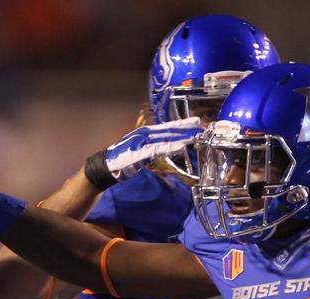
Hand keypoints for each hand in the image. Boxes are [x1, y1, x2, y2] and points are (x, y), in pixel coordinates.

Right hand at [85, 118, 202, 188]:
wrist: (108, 165)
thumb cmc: (125, 158)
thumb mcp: (142, 151)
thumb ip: (155, 148)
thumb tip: (168, 147)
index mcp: (146, 133)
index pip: (168, 127)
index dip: (182, 124)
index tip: (195, 121)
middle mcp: (146, 134)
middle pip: (169, 130)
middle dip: (185, 128)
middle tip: (201, 125)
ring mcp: (143, 143)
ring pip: (166, 139)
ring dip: (181, 137)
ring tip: (195, 135)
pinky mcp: (140, 152)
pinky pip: (158, 150)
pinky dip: (170, 148)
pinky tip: (180, 147)